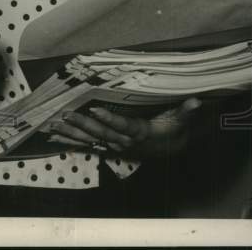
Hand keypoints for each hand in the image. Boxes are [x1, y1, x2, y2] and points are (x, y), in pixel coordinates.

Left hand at [49, 97, 202, 157]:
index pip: (123, 126)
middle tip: (65, 115)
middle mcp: (125, 142)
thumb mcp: (180, 120)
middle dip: (83, 125)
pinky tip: (55, 137)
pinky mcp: (108, 148)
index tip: (94, 110)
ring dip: (72, 134)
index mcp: (140, 132)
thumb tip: (196, 101)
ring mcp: (115, 146)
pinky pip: (88, 145)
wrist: (169, 150)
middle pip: (102, 133)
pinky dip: (71, 141)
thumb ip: (185, 111)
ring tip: (54, 126)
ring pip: (91, 140)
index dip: (109, 120)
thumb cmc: (172, 130)